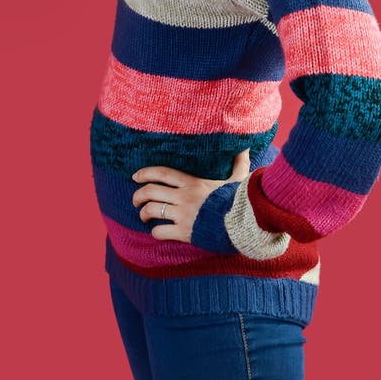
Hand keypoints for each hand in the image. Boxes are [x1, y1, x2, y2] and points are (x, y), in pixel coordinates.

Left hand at [131, 149, 250, 242]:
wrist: (244, 223)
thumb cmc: (239, 201)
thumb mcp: (238, 179)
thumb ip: (239, 163)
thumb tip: (245, 147)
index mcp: (193, 182)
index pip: (163, 173)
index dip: (146, 173)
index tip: (135, 176)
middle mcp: (184, 196)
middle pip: (151, 191)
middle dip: (138, 195)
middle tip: (135, 200)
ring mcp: (183, 214)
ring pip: (152, 210)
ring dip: (143, 214)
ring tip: (143, 216)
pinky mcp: (185, 232)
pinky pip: (161, 231)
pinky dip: (156, 232)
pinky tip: (157, 232)